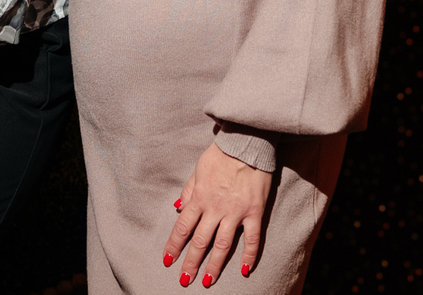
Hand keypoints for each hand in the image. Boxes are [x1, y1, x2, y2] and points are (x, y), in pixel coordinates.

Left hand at [165, 142, 273, 287]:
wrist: (245, 142)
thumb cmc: (220, 155)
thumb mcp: (197, 170)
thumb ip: (188, 190)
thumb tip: (178, 207)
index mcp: (199, 198)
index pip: (183, 228)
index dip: (174, 246)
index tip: (168, 261)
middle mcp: (215, 208)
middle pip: (200, 241)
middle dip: (191, 263)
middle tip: (184, 280)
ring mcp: (235, 212)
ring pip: (222, 245)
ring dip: (214, 265)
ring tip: (208, 281)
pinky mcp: (254, 211)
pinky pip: (252, 238)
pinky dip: (249, 255)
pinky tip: (245, 270)